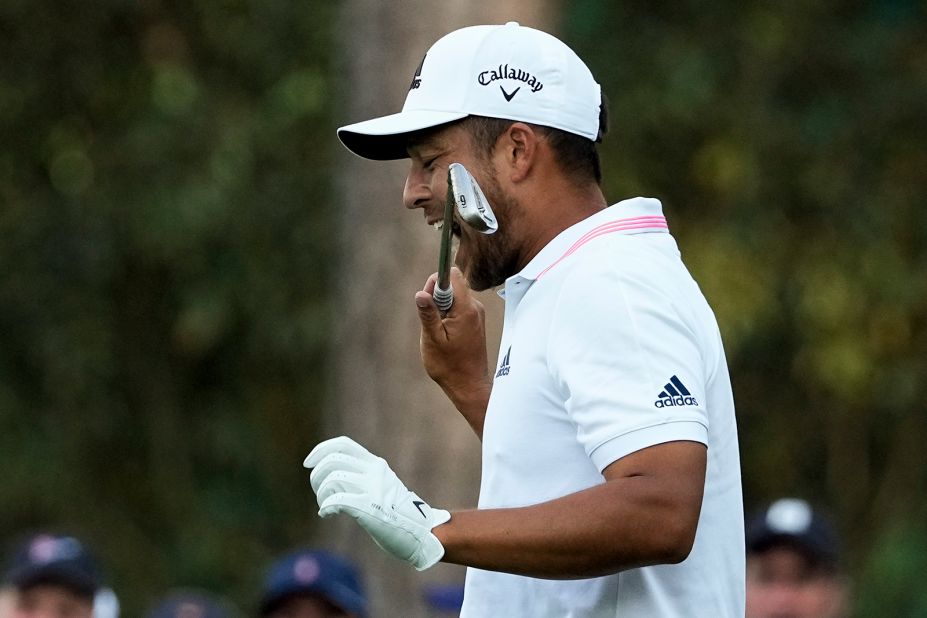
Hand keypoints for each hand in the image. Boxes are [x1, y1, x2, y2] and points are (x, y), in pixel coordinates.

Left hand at [304, 436, 450, 570]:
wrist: (422, 533)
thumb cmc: (397, 514)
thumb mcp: (381, 485)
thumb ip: (361, 477)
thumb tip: (329, 478)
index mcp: (376, 463)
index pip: (342, 444)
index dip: (320, 450)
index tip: (308, 463)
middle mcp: (374, 471)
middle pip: (332, 461)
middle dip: (316, 477)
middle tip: (318, 492)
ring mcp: (372, 488)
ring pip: (332, 479)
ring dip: (321, 494)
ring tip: (326, 506)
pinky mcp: (369, 507)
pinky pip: (337, 500)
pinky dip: (326, 507)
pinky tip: (328, 514)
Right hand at [415, 268, 491, 435]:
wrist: (469, 385)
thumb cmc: (450, 366)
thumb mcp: (433, 339)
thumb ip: (428, 314)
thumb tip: (421, 293)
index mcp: (466, 309)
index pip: (452, 276)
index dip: (435, 282)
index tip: (427, 300)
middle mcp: (474, 307)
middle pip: (452, 285)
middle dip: (435, 297)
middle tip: (430, 321)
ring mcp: (475, 314)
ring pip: (453, 297)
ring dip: (440, 308)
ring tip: (438, 331)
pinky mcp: (474, 320)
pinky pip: (457, 307)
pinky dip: (446, 316)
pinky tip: (444, 334)